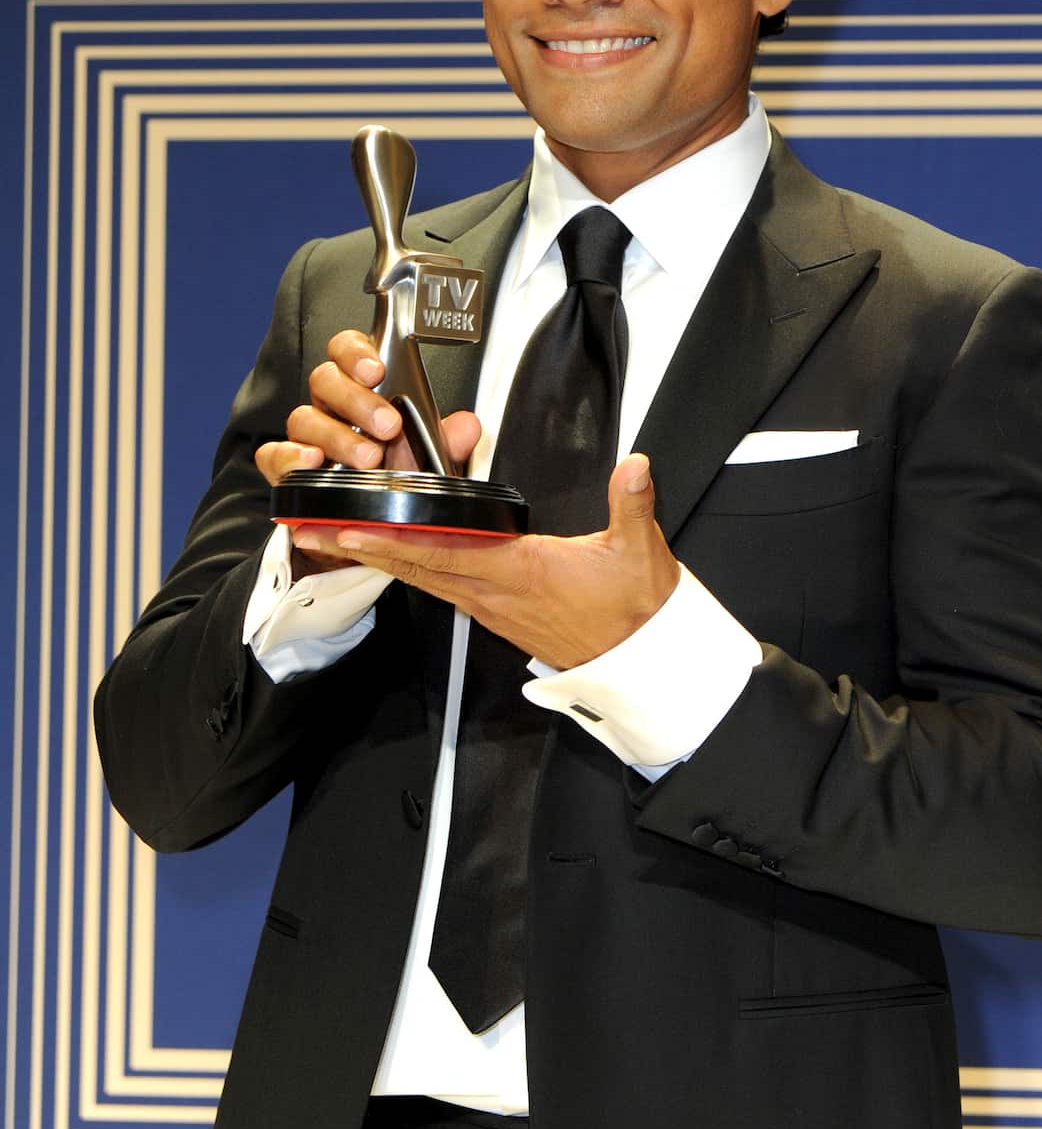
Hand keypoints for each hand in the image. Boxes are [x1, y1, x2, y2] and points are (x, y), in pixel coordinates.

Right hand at [254, 330, 480, 575]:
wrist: (369, 528)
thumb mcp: (427, 461)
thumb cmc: (394, 479)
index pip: (347, 350)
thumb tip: (467, 426)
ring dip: (337, 436)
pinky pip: (273, 454)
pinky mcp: (286, 469)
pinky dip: (289, 457)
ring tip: (367, 458)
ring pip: (304, 417)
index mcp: (362, 390)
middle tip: (388, 425)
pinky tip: (312, 463)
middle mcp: (330, 407)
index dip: (356, 352)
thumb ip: (446, 442)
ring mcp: (306, 437)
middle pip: (324, 380)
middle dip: (357, 400)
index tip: (377, 370)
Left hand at [291, 453, 680, 668]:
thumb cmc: (635, 610)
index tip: (350, 529)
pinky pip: (443, 589)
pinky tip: (393, 558)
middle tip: (312, 531)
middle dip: (361, 548)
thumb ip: (632, 505)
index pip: (445, 552)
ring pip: (424, 579)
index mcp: (522, 571)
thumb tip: (636, 466)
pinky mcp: (498, 613)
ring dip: (379, 559)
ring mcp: (494, 606)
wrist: (641, 662)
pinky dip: (411, 570)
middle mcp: (496, 592)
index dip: (393, 540)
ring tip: (336, 541)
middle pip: (415, 567)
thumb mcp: (640, 553)